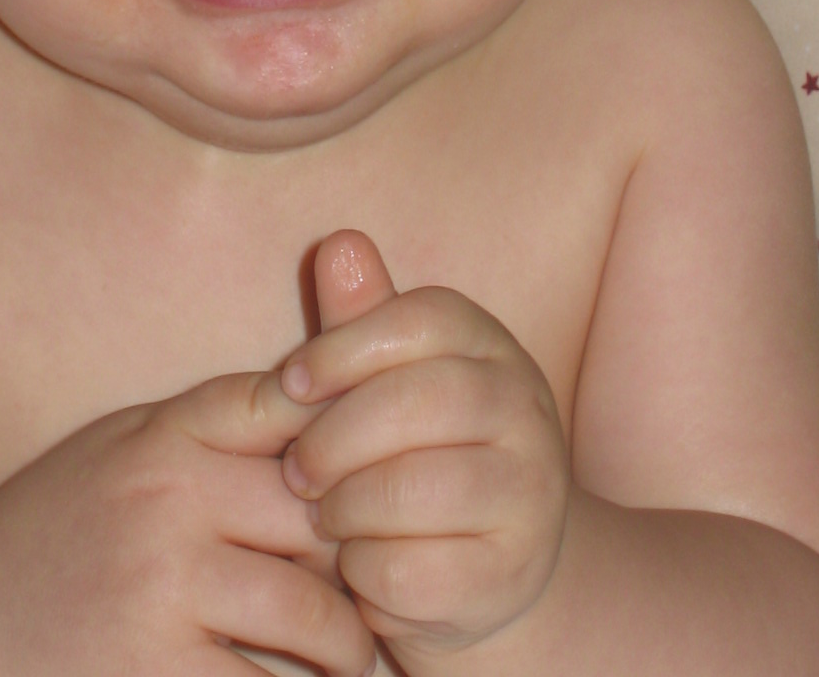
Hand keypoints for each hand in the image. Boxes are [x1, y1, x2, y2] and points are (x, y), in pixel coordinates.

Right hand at [0, 368, 378, 676]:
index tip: (367, 482)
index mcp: (164, 437)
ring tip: (354, 657)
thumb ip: (214, 424)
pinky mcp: (156, 676)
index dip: (347, 446)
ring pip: (315, 619)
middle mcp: (167, 504)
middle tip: (381, 582)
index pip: (292, 411)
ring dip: (349, 648)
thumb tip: (329, 399)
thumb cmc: (58, 529)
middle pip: (322, 519)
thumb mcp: (124, 446)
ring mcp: (162, 593)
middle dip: (360, 556)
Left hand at [278, 232, 569, 670]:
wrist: (493, 564)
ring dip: (347, 508)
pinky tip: (361, 563)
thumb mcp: (389, 377)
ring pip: (416, 491)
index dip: (344, 346)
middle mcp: (525, 410)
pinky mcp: (509, 576)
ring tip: (325, 514)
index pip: (421, 319)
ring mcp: (529, 496)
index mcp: (491, 347)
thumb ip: (361, 317)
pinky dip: (368, 572)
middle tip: (296, 469)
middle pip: (421, 401)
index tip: (290, 382)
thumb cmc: (416, 449)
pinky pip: (415, 572)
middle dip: (337, 438)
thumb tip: (338, 243)